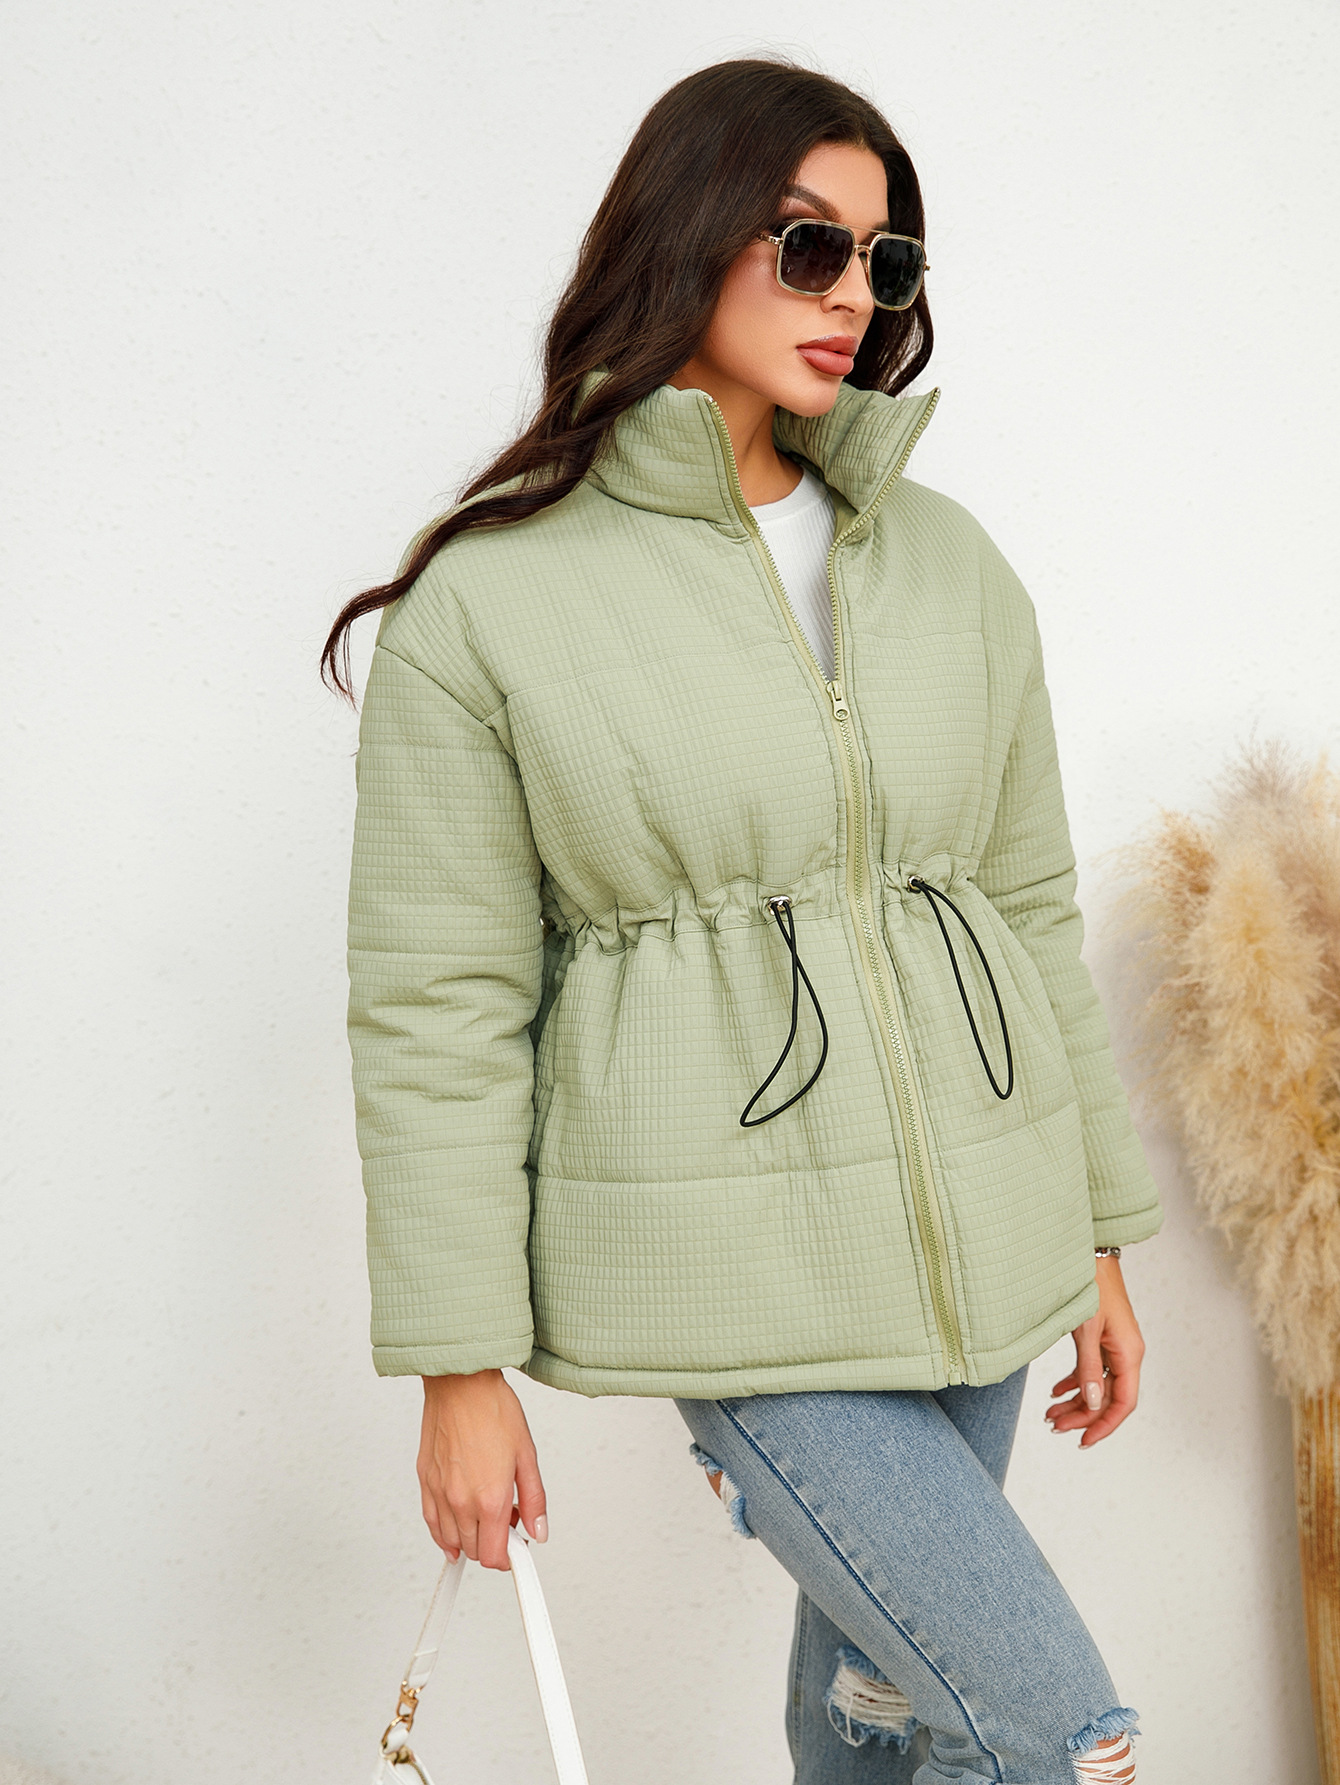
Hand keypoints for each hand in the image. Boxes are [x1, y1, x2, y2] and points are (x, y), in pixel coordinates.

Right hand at [417, 1369, 547, 1569]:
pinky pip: (432, 1523)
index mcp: (490, 1499)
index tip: (518, 1547)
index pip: (494, 1557)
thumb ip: (534, 1500)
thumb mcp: (527, 1455)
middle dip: (493, 1543)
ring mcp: (439, 1493)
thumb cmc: (492, 1410)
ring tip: (486, 1512)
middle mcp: (461, 1502)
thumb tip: (539, 1529)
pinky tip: (456, 1525)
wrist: (461, 1384)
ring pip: (452, 1541)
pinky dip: (444, 1532)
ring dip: (470, 1537)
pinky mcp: (424, 1482)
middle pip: (474, 1552)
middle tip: (507, 1518)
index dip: (509, 1558)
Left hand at [1045, 1255, 1143, 1448]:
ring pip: (1098, 1386)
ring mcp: (1115, 1346)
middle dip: (1081, 1415)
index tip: (1083, 1441)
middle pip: (1108, 1398)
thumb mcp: (1086, 1331)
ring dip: (1075, 1401)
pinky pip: (1092, 1370)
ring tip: (1049, 1414)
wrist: (1091, 1255)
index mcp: (1129, 1354)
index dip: (1104, 1425)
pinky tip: (1055, 1391)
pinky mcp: (1103, 1338)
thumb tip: (1092, 1403)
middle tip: (1053, 1426)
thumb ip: (1089, 1369)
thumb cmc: (1091, 1287)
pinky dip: (1075, 1382)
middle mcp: (1126, 1354)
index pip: (1123, 1403)